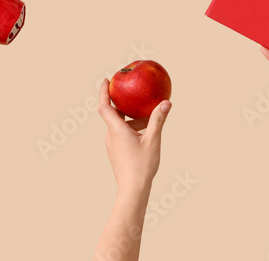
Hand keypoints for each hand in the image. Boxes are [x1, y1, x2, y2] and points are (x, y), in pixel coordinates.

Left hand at [97, 79, 170, 195]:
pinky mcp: (116, 151)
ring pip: (119, 126)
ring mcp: (112, 144)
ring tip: (148, 120)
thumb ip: (158, 120)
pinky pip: (121, 134)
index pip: (104, 106)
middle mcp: (111, 135)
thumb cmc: (142, 165)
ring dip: (132, 120)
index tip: (105, 80)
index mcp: (116, 129)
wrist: (132, 189)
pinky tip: (145, 134)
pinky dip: (131, 129)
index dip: (103, 91)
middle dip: (124, 106)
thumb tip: (166, 103)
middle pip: (114, 115)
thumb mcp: (153, 140)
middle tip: (133, 97)